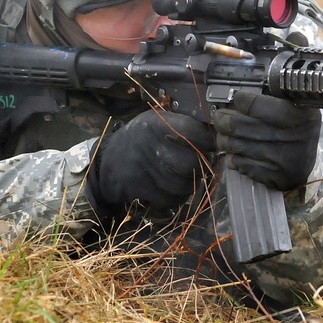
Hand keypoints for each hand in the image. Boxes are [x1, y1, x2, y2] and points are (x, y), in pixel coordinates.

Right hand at [94, 109, 214, 212]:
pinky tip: (168, 189)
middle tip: (200, 166)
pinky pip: (168, 200)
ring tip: (183, 178)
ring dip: (189, 186)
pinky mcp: (138, 189)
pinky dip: (173, 199)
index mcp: (156, 123)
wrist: (106, 160)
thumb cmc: (140, 139)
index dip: (209, 141)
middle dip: (201, 167)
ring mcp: (142, 168)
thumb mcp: (156, 122)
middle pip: (191, 163)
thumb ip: (182, 127)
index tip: (213, 145)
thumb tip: (216, 135)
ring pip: (182, 186)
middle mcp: (149, 144)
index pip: (193, 131)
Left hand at [211, 91, 320, 190]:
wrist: (308, 165)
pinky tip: (233, 153)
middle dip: (223, 120)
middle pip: (240, 126)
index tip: (238, 98)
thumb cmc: (298, 129)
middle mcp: (292, 138)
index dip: (241, 100)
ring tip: (223, 135)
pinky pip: (242, 165)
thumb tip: (240, 95)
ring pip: (237, 146)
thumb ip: (274, 99)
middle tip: (219, 117)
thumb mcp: (298, 108)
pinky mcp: (275, 177)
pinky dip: (232, 159)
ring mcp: (283, 160)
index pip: (257, 105)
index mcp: (299, 115)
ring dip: (223, 140)